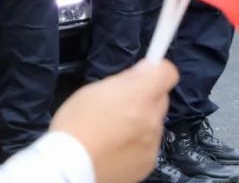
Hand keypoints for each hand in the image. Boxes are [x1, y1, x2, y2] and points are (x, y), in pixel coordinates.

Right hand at [50, 60, 178, 182]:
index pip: (168, 73)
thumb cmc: (75, 126)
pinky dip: (137, 143)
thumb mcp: (92, 91)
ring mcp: (152, 143)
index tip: (145, 73)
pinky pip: (149, 144)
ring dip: (141, 122)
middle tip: (120, 104)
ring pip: (155, 123)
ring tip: (113, 130)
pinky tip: (116, 146)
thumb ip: (124, 79)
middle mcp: (151, 119)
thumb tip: (145, 69)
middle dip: (145, 98)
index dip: (156, 70)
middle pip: (160, 99)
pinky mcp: (148, 163)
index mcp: (139, 96)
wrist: (70, 169)